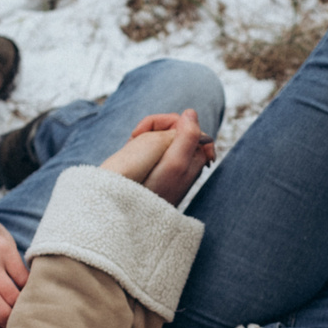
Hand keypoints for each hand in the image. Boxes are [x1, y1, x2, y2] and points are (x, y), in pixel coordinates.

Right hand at [99, 110, 215, 206]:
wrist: (131, 215)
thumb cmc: (154, 192)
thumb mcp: (175, 163)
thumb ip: (188, 136)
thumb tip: (191, 112)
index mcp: (196, 155)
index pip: (183, 123)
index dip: (161, 123)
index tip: (141, 134)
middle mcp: (188, 160)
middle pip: (172, 129)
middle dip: (152, 131)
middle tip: (135, 142)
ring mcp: (174, 166)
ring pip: (159, 138)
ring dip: (144, 139)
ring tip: (131, 150)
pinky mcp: (160, 172)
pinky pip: (152, 149)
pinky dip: (141, 148)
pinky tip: (131, 159)